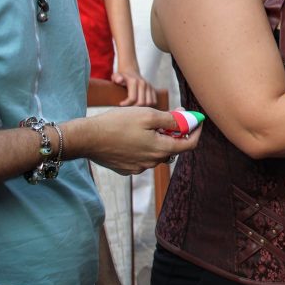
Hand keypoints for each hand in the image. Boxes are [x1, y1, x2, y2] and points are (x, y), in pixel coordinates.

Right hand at [67, 107, 199, 174]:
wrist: (87, 138)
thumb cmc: (117, 123)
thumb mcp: (148, 115)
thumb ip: (171, 120)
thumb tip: (187, 120)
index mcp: (160, 150)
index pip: (189, 145)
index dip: (196, 131)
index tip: (197, 120)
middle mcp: (151, 162)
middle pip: (173, 148)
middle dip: (177, 133)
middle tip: (174, 116)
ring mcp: (138, 168)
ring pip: (157, 152)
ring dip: (160, 139)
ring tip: (151, 124)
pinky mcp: (126, 168)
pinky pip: (143, 157)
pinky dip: (145, 146)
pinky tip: (135, 135)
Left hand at [111, 69, 157, 106]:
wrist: (130, 72)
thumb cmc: (121, 77)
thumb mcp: (116, 75)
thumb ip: (116, 77)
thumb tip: (119, 80)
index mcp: (134, 82)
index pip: (132, 98)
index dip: (126, 104)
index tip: (121, 104)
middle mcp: (143, 84)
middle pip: (141, 102)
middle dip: (134, 107)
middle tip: (127, 108)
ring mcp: (149, 86)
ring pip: (149, 103)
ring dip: (142, 107)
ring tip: (134, 106)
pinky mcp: (152, 89)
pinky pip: (154, 101)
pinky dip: (148, 106)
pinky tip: (140, 105)